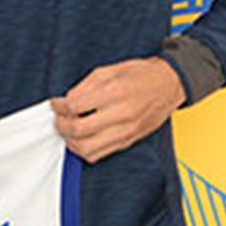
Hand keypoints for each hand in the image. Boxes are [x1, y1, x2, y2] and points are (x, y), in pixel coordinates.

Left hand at [50, 58, 185, 161]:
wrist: (169, 85)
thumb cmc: (141, 75)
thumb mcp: (110, 70)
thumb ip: (86, 86)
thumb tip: (67, 100)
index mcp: (115, 92)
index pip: (76, 106)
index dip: (59, 106)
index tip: (56, 103)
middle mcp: (121, 114)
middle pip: (78, 130)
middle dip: (61, 125)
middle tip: (59, 117)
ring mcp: (126, 131)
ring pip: (86, 149)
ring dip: (71, 141)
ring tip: (69, 129)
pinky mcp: (128, 141)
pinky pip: (98, 155)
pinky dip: (84, 150)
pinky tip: (82, 138)